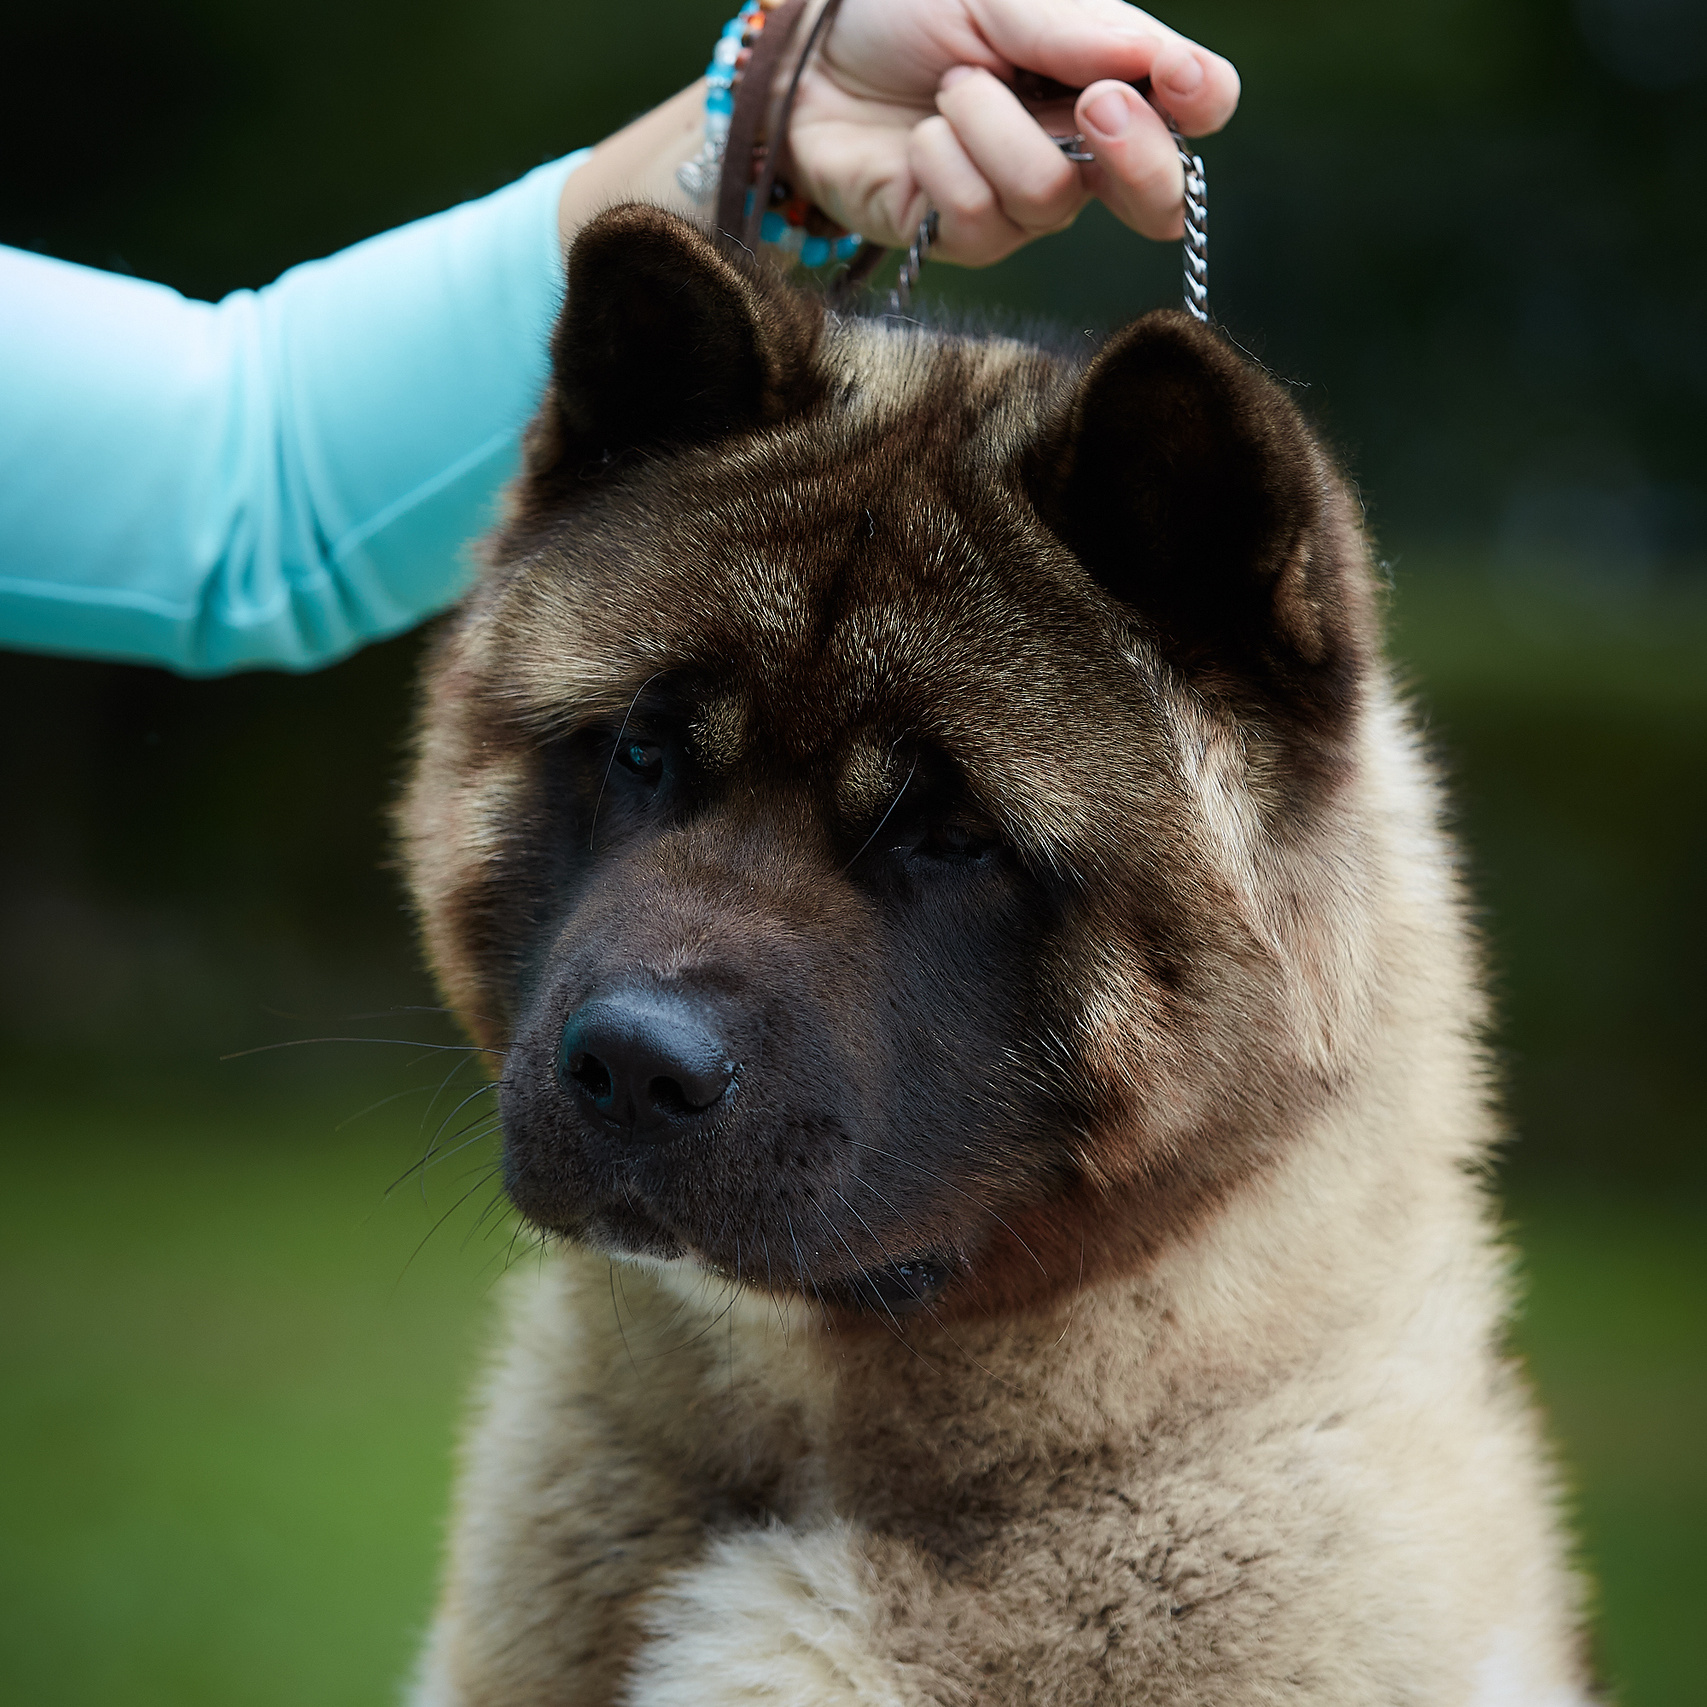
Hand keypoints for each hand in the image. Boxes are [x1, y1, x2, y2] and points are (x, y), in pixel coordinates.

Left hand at [786, 0, 1238, 263]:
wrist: (809, 52)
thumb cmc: (906, 10)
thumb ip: (1085, 31)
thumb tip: (1172, 70)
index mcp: (1103, 79)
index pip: (1194, 111)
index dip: (1200, 103)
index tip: (1176, 80)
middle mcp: (1076, 153)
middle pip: (1154, 196)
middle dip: (1135, 153)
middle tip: (1092, 103)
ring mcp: (1020, 205)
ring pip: (1054, 196)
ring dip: (992, 125)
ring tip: (950, 88)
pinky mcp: (960, 239)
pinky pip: (984, 219)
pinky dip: (946, 160)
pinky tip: (921, 136)